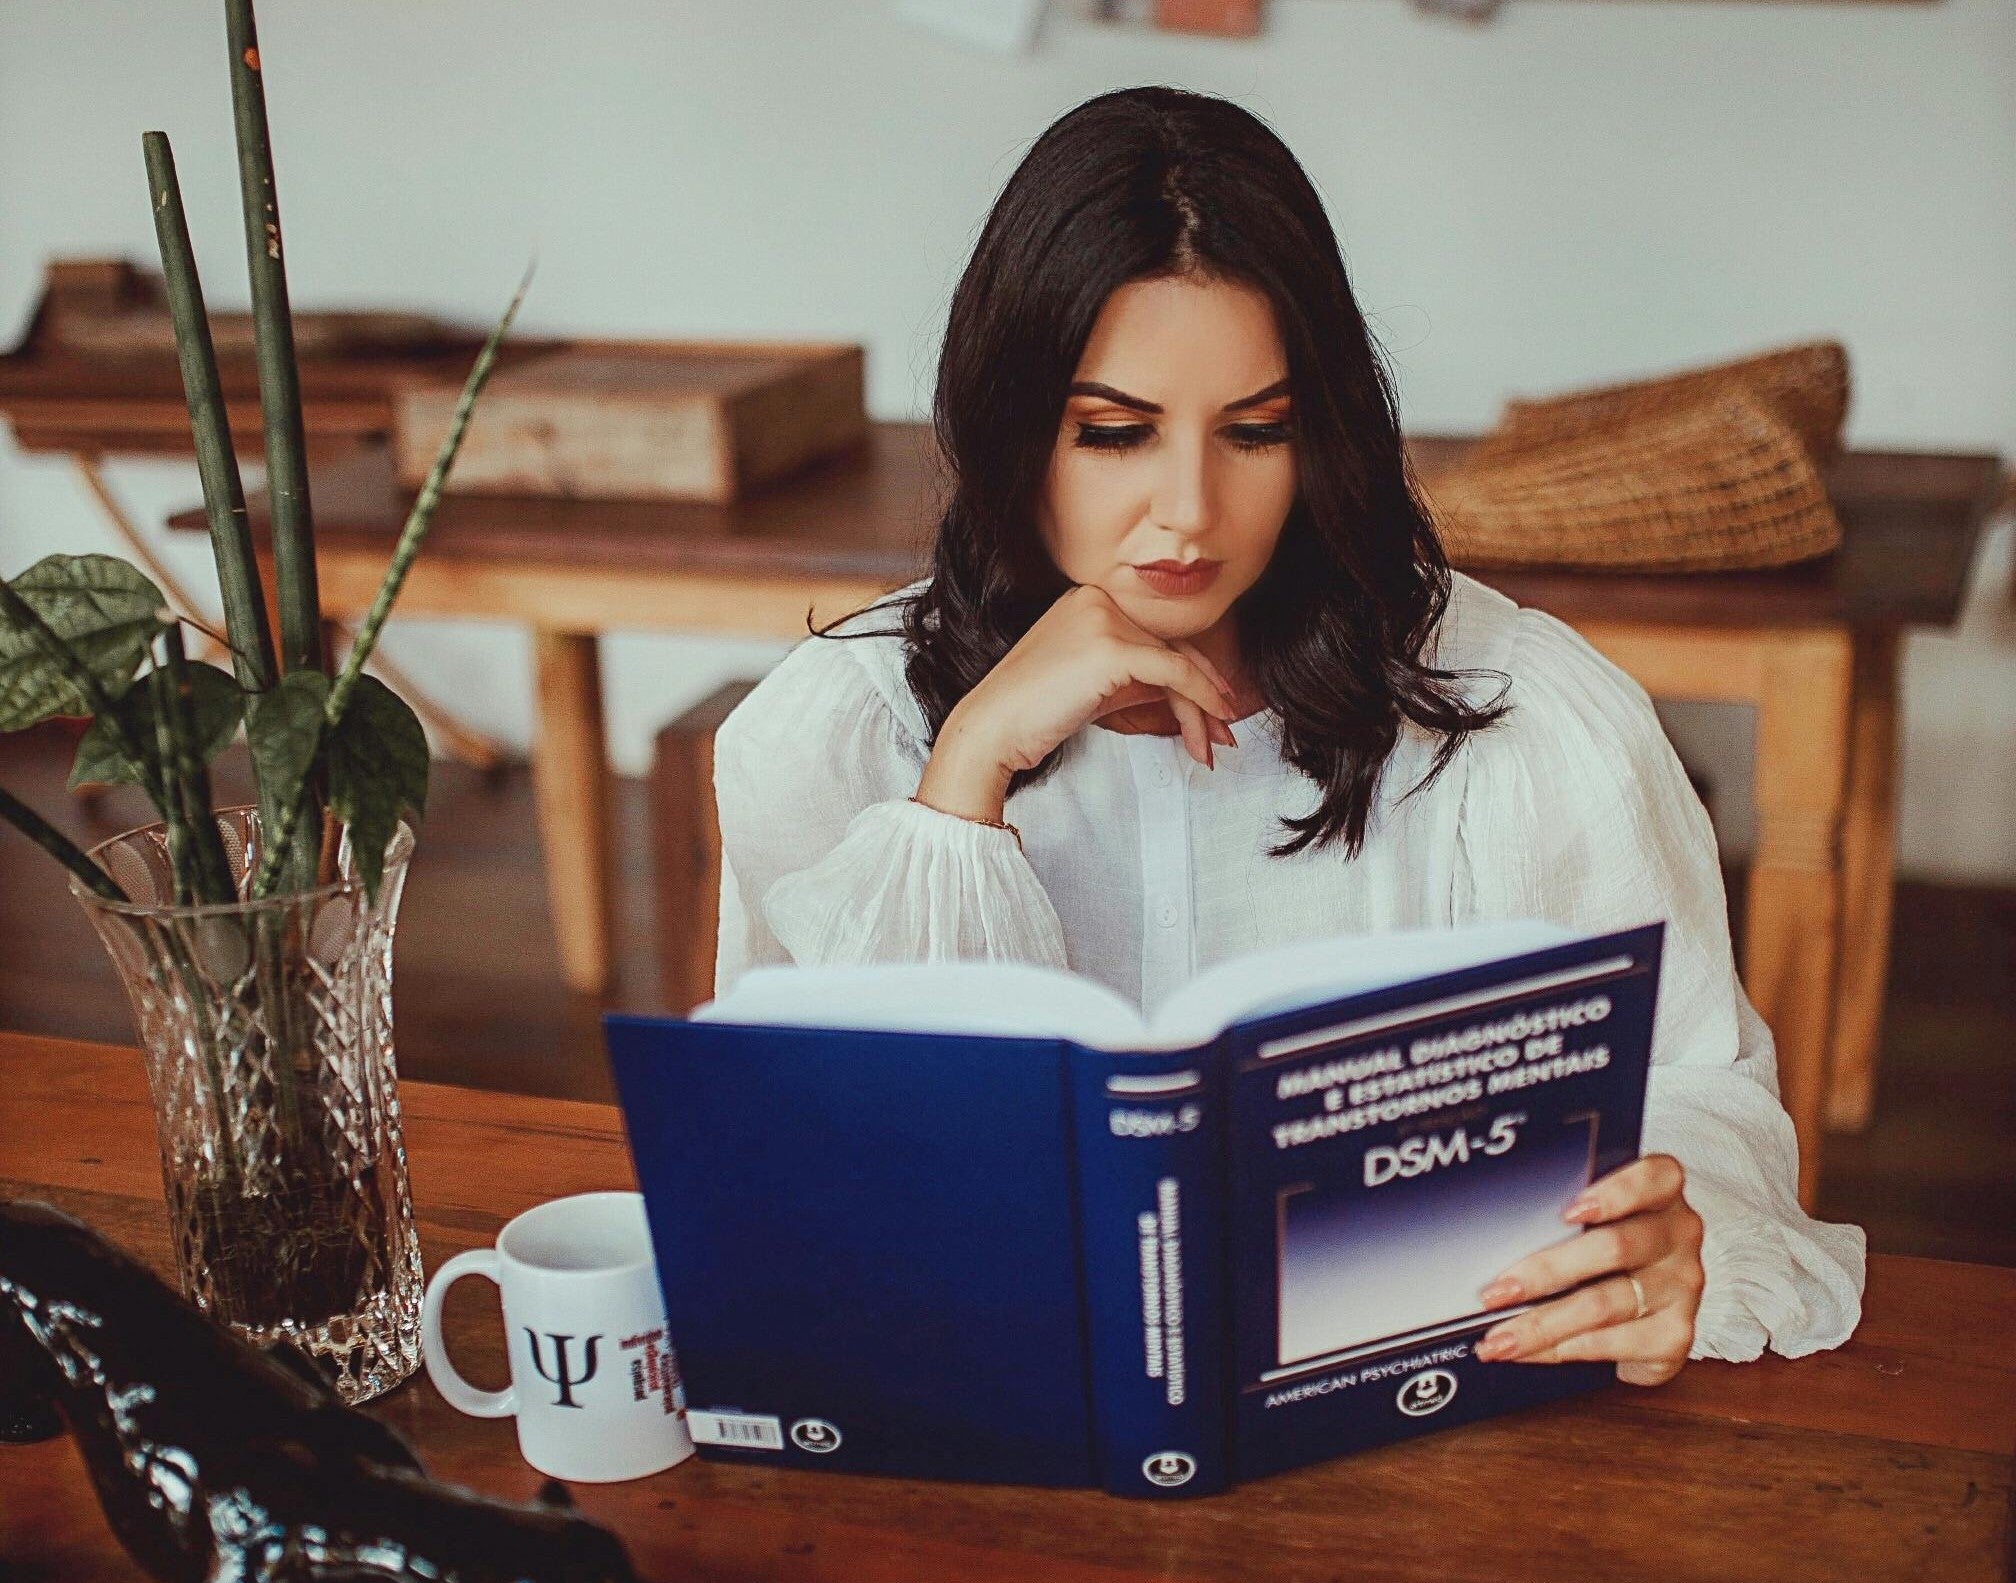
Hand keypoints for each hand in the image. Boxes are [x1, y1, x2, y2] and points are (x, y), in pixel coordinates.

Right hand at [915, 585, 1237, 823]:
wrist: (992, 729)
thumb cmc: (1033, 714)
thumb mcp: (1095, 686)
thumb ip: (1137, 678)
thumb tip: (1184, 693)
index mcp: (1088, 600)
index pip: (1154, 634)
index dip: (1191, 671)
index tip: (1213, 704)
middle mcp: (1097, 599)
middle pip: (1169, 646)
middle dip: (1204, 691)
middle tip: (1225, 728)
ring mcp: (1104, 618)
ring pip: (1176, 661)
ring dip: (1202, 707)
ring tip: (1213, 743)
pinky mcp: (1111, 646)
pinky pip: (1173, 670)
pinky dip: (1199, 698)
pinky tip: (1209, 724)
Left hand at [1472, 1153, 1704, 1386]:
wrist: (1651, 1309)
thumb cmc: (1609, 1251)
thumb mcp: (1597, 1220)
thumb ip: (1563, 1215)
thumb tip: (1492, 1236)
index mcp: (1661, 1192)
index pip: (1654, 1178)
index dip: (1614, 1193)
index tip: (1567, 1211)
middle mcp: (1678, 1235)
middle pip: (1613, 1248)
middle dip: (1545, 1272)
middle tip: (1495, 1292)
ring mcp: (1681, 1287)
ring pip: (1604, 1304)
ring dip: (1542, 1324)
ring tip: (1500, 1337)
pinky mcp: (1676, 1335)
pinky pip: (1610, 1343)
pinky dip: (1561, 1350)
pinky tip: (1530, 1352)